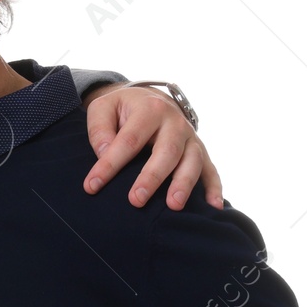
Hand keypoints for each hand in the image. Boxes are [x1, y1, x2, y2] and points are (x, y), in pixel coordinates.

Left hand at [83, 83, 222, 209]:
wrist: (150, 99)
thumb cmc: (122, 109)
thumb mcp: (103, 108)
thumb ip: (100, 129)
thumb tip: (104, 153)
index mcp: (149, 109)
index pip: (129, 140)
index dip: (110, 165)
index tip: (92, 186)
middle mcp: (175, 122)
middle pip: (166, 151)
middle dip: (152, 177)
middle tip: (136, 200)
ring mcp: (190, 137)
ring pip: (192, 161)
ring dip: (184, 183)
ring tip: (174, 206)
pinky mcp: (199, 151)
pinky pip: (210, 169)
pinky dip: (214, 187)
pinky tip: (213, 206)